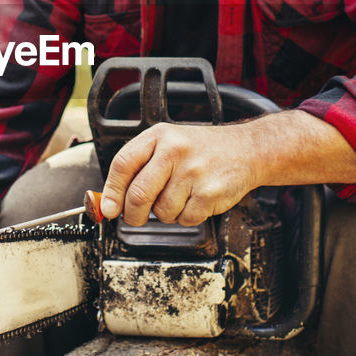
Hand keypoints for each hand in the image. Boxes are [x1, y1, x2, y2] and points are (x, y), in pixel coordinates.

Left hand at [99, 123, 258, 226]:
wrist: (246, 150)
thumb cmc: (201, 151)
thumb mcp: (168, 145)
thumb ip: (139, 168)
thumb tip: (111, 203)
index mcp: (159, 136)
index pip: (123, 164)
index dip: (112, 191)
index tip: (108, 208)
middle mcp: (175, 151)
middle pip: (139, 194)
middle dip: (134, 214)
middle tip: (137, 217)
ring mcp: (193, 172)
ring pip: (162, 211)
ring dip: (167, 213)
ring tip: (181, 195)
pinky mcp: (209, 192)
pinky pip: (185, 219)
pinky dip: (187, 217)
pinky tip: (197, 199)